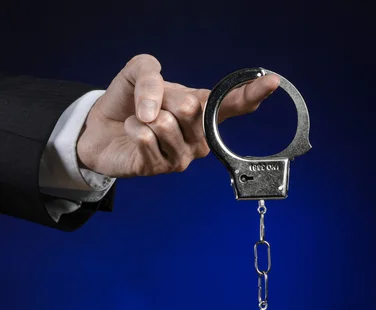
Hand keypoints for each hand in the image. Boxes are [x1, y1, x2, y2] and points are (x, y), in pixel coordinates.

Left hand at [76, 54, 279, 177]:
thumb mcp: (139, 72)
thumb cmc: (128, 101)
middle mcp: (200, 137)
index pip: (234, 103)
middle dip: (160, 96)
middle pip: (189, 107)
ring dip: (144, 114)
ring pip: (166, 123)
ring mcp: (183, 156)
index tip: (272, 80)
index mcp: (203, 110)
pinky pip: (146, 137)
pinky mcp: (161, 168)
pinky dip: (131, 128)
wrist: (100, 128)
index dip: (253, 92)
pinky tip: (132, 133)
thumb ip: (151, 75)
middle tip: (150, 103)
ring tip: (141, 120)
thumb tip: (155, 110)